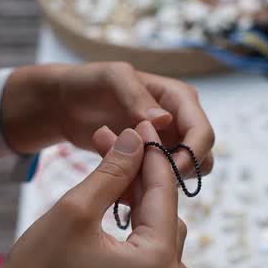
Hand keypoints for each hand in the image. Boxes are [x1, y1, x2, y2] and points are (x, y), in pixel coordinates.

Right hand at [0, 122, 188, 267]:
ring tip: (110, 179)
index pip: (164, 193)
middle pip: (165, 215)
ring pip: (161, 237)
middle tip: (115, 146)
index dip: (151, 154)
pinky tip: (112, 213)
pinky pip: (150, 262)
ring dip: (139, 207)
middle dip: (140, 179)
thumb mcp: (76, 210)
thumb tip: (139, 138)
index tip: (141, 125)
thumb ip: (113, 171)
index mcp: (158, 265)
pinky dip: (136, 235)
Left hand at [53, 62, 214, 182]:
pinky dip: (136, 188)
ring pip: (178, 177)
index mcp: (179, 99)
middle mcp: (178, 122)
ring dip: (149, 182)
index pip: (203, 135)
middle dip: (171, 174)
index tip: (162, 171)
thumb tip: (166, 120)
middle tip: (134, 175)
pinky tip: (110, 179)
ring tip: (114, 171)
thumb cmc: (89, 82)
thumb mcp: (111, 78)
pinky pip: (154, 184)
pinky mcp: (147, 162)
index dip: (189, 157)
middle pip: (199, 161)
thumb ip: (136, 96)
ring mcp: (164, 144)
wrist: (65, 103)